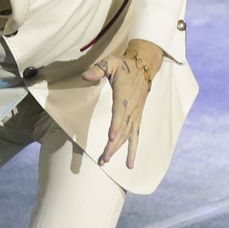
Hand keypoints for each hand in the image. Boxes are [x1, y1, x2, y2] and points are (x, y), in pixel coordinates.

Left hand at [82, 39, 161, 167]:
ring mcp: (135, 115)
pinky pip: (135, 136)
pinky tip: (129, 164)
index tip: (111, 137)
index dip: (116, 125)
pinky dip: (133, 150)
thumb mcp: (110, 63)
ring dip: (117, 150)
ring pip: (127, 136)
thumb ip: (97, 70)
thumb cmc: (124, 65)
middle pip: (122, 130)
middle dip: (113, 145)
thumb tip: (84, 76)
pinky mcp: (137, 118)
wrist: (144, 66)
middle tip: (103, 159)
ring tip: (106, 162)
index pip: (119, 112)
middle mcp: (131, 108)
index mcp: (124, 95)